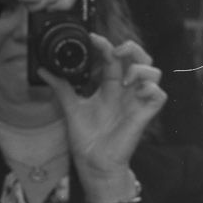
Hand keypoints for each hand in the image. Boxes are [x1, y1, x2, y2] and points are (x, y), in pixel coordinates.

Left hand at [49, 36, 165, 191]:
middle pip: (140, 59)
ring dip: (140, 68)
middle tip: (115, 52)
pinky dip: (151, 88)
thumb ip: (60, 87)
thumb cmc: (87, 139)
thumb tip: (43, 71)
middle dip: (132, 48)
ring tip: (124, 79)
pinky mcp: (144, 115)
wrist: (93, 164)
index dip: (106, 45)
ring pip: (154, 73)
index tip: (92, 39)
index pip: (114, 58)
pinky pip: (159, 94)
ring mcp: (136, 102)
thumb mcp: (71, 108)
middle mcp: (125, 92)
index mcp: (109, 88)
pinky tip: (136, 92)